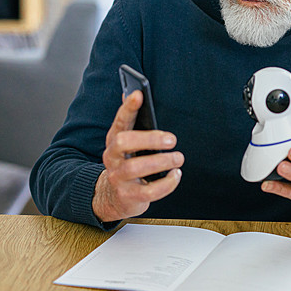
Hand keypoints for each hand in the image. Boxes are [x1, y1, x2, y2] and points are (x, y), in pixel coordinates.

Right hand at [92, 90, 183, 222]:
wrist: (113, 198)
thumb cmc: (128, 163)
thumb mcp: (127, 144)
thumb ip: (132, 123)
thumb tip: (134, 92)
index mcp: (114, 141)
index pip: (119, 121)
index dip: (127, 107)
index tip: (138, 94)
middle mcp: (112, 158)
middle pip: (124, 142)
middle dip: (150, 138)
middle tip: (172, 140)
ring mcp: (118, 178)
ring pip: (137, 167)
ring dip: (162, 161)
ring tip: (178, 158)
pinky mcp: (129, 197)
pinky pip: (150, 191)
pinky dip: (167, 183)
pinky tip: (176, 174)